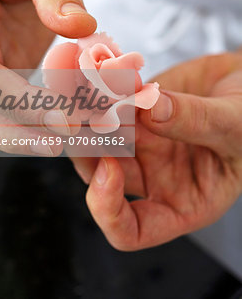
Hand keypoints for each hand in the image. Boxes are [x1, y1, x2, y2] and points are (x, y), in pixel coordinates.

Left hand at [73, 53, 241, 249]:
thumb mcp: (236, 127)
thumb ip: (198, 121)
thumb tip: (151, 110)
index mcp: (180, 201)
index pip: (130, 230)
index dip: (108, 209)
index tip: (109, 168)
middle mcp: (153, 175)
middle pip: (102, 176)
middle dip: (84, 149)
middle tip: (74, 117)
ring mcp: (141, 142)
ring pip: (97, 137)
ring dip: (84, 114)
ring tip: (82, 88)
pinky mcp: (135, 111)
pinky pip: (108, 103)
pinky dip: (99, 87)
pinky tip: (99, 69)